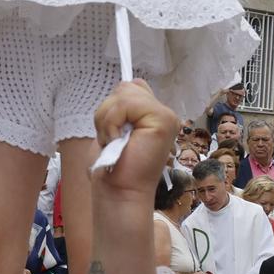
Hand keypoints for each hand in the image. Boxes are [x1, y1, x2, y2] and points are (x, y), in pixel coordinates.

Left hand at [91, 80, 180, 197]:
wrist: (118, 192)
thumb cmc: (112, 166)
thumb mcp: (112, 127)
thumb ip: (122, 105)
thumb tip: (127, 82)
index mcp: (152, 115)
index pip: (130, 88)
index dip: (113, 108)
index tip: (112, 134)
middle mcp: (163, 114)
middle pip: (126, 87)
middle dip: (107, 113)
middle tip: (112, 140)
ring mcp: (166, 116)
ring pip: (124, 93)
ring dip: (108, 120)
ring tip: (115, 142)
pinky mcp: (163, 121)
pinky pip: (126, 104)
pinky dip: (112, 122)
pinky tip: (118, 142)